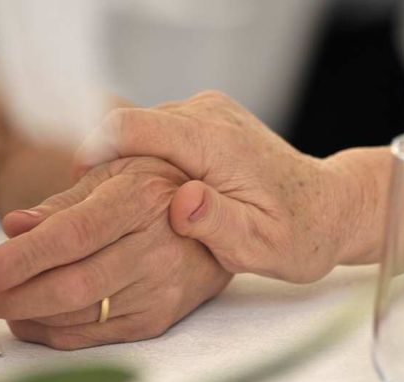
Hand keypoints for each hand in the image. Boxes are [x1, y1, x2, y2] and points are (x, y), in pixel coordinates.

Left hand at [0, 157, 231, 349]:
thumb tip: (13, 227)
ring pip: (83, 315)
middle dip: (15, 295)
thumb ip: (63, 203)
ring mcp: (163, 288)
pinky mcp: (161, 317)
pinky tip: (33, 318)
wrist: (219, 225)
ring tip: (1, 304)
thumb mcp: (115, 176)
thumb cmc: (156, 190)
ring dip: (30, 315)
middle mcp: (157, 247)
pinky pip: (99, 335)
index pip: (71, 236)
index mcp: (141, 200)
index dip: (18, 259)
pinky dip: (56, 332)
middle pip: (73, 284)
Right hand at [76, 91, 353, 282]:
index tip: (75, 192)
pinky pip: (158, 133)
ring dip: (125, 167)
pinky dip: (145, 162)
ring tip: (124, 212)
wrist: (328, 207)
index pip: (132, 128)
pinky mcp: (207, 120)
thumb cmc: (299, 233)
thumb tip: (180, 201)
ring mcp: (208, 113)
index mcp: (217, 143)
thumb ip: (219, 223)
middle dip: (104, 169)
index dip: (92, 156)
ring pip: (141, 131)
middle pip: (129, 129)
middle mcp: (209, 116)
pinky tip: (153, 197)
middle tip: (95, 217)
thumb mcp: (262, 246)